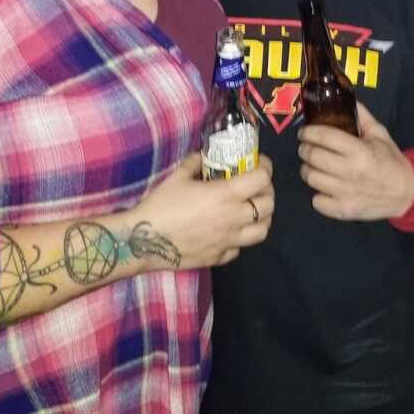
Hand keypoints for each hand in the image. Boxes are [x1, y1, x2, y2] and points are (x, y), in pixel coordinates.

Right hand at [136, 153, 273, 267]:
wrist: (144, 241)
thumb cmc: (161, 205)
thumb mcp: (178, 176)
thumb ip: (196, 162)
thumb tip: (204, 156)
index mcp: (226, 195)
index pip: (262, 179)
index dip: (265, 167)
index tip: (260, 163)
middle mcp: (234, 218)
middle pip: (269, 205)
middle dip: (268, 192)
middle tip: (257, 186)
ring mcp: (229, 241)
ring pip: (263, 231)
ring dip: (263, 218)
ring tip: (252, 210)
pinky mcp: (220, 258)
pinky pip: (240, 248)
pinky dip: (240, 238)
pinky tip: (229, 231)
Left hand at [297, 101, 413, 221]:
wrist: (406, 193)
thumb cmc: (390, 161)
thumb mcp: (380, 134)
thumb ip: (362, 116)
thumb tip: (346, 98)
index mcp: (360, 151)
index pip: (324, 136)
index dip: (309, 132)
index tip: (304, 131)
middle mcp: (350, 172)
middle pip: (312, 157)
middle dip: (305, 149)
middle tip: (307, 147)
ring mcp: (345, 194)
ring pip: (310, 178)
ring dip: (308, 169)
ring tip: (314, 165)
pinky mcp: (343, 210)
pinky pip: (316, 201)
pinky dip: (317, 193)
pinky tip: (325, 187)